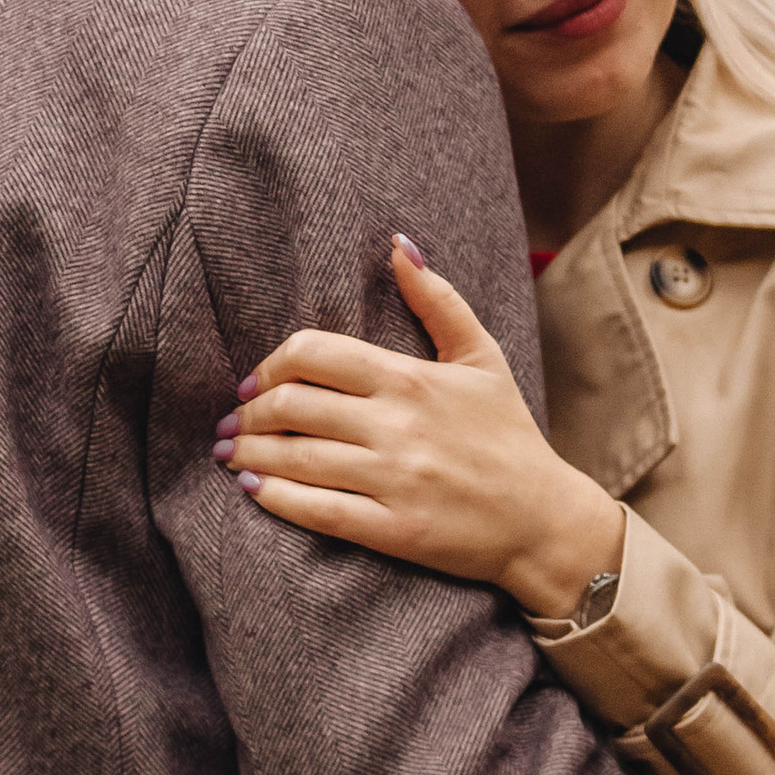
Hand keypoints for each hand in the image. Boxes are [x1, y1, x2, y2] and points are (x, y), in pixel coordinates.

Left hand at [219, 240, 624, 616]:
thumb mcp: (482, 357)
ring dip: (248, 455)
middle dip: (248, 414)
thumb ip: (437, 299)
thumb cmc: (510, 435)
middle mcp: (397, 425)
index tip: (255, 382)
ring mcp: (394, 479)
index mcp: (410, 378)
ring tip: (230, 455)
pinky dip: (274, 499)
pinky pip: (317, 510)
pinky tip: (253, 491)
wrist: (544, 520)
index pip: (313, 353)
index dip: (270, 364)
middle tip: (233, 423)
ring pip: (295, 459)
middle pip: (292, 405)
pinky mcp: (394, 529)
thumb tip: (397, 245)